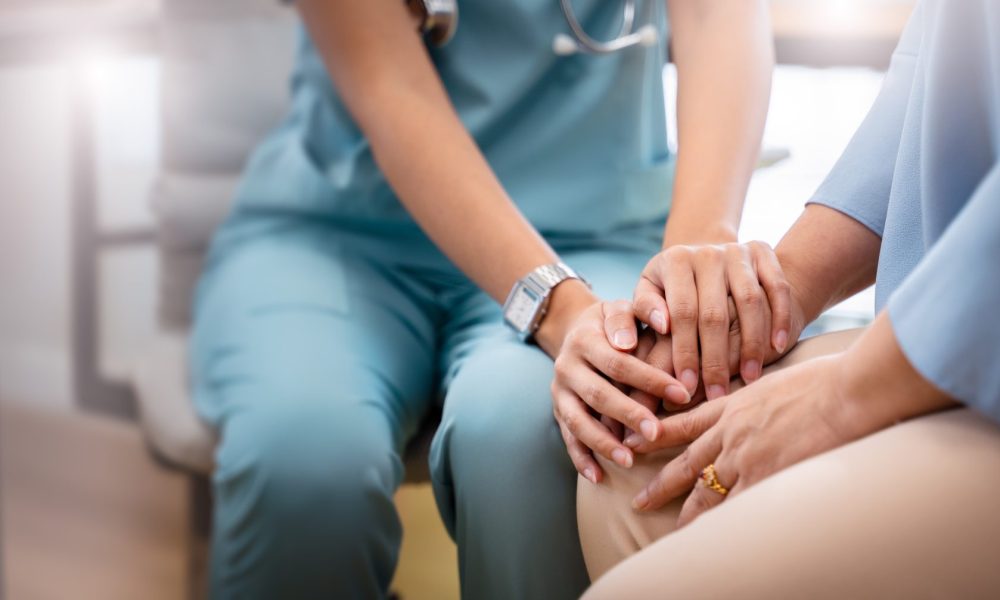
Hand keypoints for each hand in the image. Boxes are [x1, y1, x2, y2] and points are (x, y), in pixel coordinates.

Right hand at [551, 301, 692, 483]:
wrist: (576, 330)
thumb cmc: (615, 323)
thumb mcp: (624, 307)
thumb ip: (645, 310)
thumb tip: (665, 322)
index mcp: (585, 339)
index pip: (619, 362)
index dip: (650, 379)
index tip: (682, 394)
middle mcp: (567, 365)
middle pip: (598, 393)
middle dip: (628, 414)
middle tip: (656, 434)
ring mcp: (559, 390)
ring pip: (577, 419)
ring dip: (602, 442)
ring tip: (629, 460)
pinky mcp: (558, 410)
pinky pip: (567, 437)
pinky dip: (580, 458)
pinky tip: (599, 477)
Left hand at [617, 241, 802, 399]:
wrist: (704, 255)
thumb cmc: (670, 286)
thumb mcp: (649, 290)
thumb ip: (644, 309)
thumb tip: (657, 328)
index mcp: (674, 260)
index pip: (681, 313)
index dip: (685, 352)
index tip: (686, 386)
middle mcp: (707, 253)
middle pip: (715, 312)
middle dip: (716, 359)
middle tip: (717, 395)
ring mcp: (737, 251)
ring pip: (750, 302)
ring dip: (752, 344)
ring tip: (749, 378)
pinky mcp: (763, 252)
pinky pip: (777, 287)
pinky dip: (779, 317)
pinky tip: (778, 348)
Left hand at [629, 354, 856, 525]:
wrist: (847, 392)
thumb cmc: (827, 379)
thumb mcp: (778, 378)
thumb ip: (761, 397)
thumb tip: (762, 404)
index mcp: (733, 404)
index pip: (685, 422)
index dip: (657, 433)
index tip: (634, 441)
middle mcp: (731, 432)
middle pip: (688, 463)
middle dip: (661, 484)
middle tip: (639, 501)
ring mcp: (745, 456)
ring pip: (707, 491)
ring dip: (690, 514)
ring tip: (676, 531)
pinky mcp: (765, 476)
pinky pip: (736, 507)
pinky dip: (723, 525)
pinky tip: (711, 538)